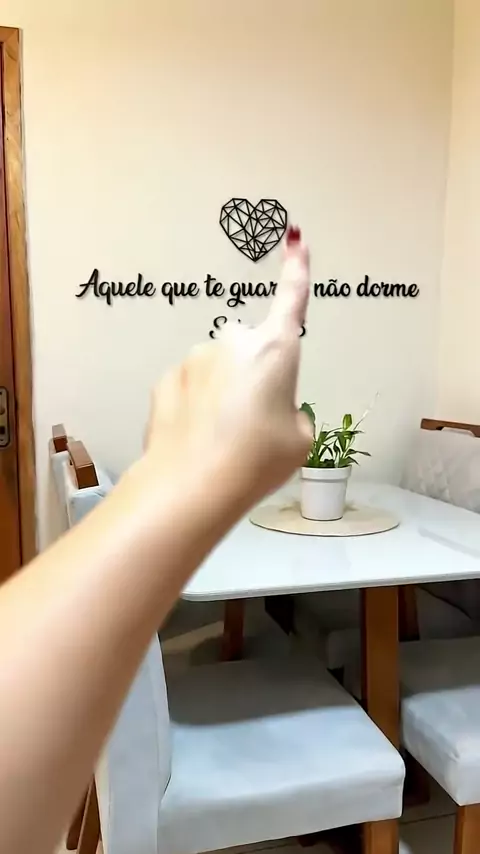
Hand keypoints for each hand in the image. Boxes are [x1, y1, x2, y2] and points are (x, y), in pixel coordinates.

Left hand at [145, 231, 311, 503]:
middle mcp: (232, 343)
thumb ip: (291, 411)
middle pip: (251, 352)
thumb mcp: (299, 439)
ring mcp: (193, 360)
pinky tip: (197, 439)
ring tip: (225, 439)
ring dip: (223, 395)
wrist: (191, 485)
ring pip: (217, 373)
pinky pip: (189, 389)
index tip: (296, 240)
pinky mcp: (164, 381)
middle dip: (254, 377)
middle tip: (255, 424)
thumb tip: (270, 409)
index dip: (297, 271)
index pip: (292, 300)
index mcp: (274, 349)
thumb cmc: (257, 460)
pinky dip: (196, 408)